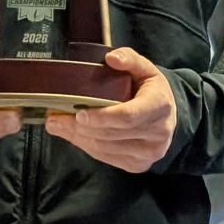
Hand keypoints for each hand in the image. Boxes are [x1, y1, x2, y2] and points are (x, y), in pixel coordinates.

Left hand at [46, 47, 176, 171]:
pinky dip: (86, 146)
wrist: (170, 117)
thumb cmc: (151, 90)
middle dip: (78, 128)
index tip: (79, 113)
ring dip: (77, 138)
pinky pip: (106, 157)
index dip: (102, 117)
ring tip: (57, 126)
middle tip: (54, 118)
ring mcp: (148, 153)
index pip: (128, 116)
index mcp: (159, 106)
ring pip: (105, 148)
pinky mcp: (138, 165)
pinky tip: (73, 135)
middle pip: (111, 134)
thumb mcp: (146, 69)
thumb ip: (130, 59)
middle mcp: (157, 134)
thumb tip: (111, 57)